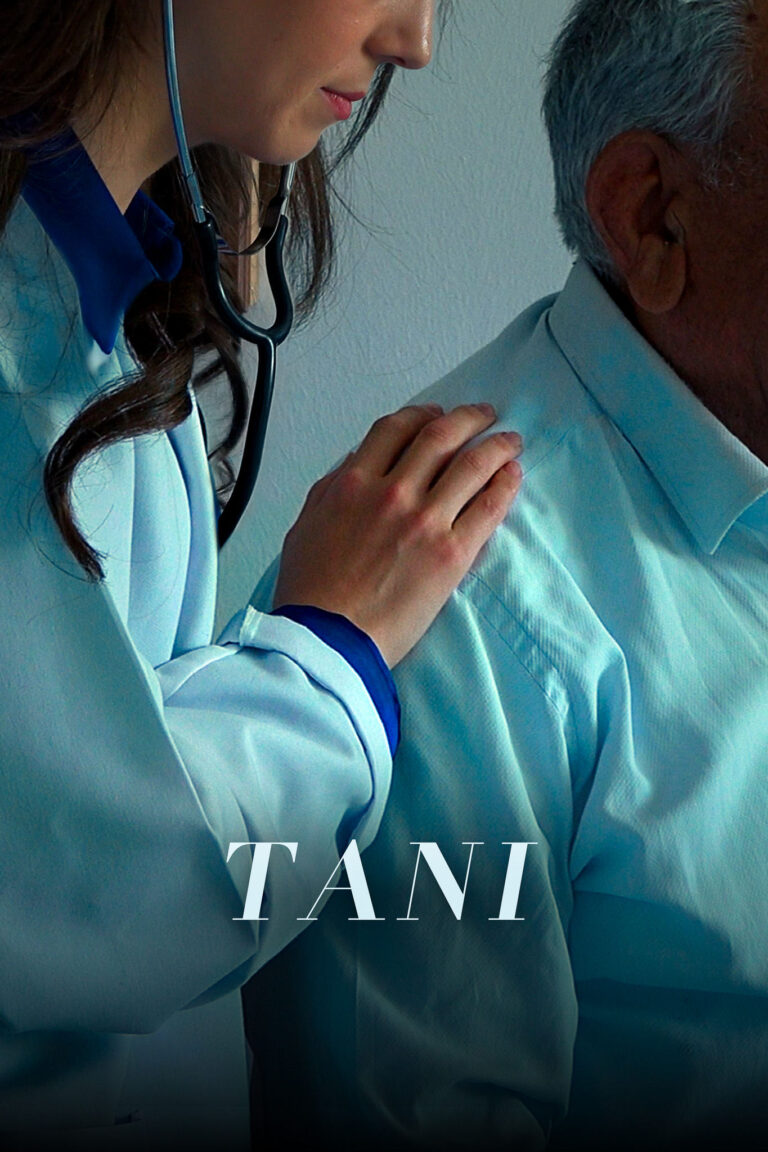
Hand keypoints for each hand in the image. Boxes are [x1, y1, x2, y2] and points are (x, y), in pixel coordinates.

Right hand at [273, 402, 522, 666]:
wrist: (328, 640)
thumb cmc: (311, 594)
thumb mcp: (306, 525)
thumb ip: (334, 490)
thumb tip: (357, 467)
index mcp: (352, 483)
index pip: (395, 429)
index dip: (421, 415)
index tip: (436, 415)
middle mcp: (391, 492)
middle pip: (440, 436)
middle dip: (468, 419)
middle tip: (484, 416)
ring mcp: (425, 520)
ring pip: (472, 464)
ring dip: (497, 446)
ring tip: (511, 442)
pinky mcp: (451, 552)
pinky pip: (488, 506)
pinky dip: (504, 484)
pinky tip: (513, 476)